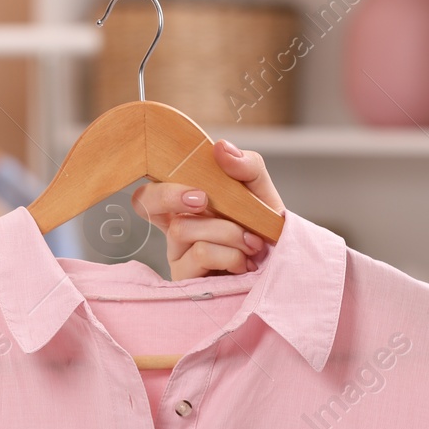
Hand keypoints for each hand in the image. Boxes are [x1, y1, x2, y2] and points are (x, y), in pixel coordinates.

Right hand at [131, 139, 283, 279]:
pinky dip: (230, 254)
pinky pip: (200, 254)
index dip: (160, 183)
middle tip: (203, 200)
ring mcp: (177, 256)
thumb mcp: (261, 192)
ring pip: (182, 228)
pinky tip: (244, 264)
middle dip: (171, 195)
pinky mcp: (185, 281)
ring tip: (252, 244)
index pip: (151, 185)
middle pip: (144, 201)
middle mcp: (175, 227)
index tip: (199, 190)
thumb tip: (220, 147)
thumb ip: (246, 166)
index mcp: (186, 203)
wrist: (283, 268)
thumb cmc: (264, 231)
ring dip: (227, 232)